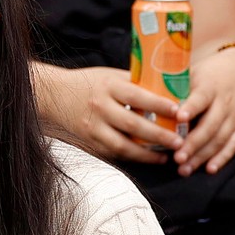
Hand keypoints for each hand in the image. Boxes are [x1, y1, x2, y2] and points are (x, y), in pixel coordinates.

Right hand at [44, 66, 175, 165]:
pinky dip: (133, 157)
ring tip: (166, 157)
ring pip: (123, 145)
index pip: (137, 96)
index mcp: (109, 87)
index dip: (159, 105)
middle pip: (133, 125)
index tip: (178, 111)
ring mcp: (93, 127)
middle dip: (159, 135)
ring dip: (146, 153)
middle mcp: (101, 107)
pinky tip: (149, 158)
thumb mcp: (111, 76)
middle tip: (180, 142)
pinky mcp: (89, 141)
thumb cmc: (90, 82)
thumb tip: (169, 90)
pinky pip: (114, 153)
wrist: (54, 94)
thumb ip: (136, 83)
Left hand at [170, 47, 234, 175]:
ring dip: (202, 156)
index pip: (200, 98)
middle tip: (177, 158)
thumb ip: (175, 88)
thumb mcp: (195, 73)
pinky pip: (234, 145)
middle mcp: (225, 102)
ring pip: (220, 139)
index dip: (191, 108)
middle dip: (193, 143)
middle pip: (210, 125)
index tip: (179, 118)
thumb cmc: (211, 74)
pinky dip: (223, 158)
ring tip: (184, 169)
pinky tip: (210, 169)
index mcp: (210, 87)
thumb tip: (143, 101)